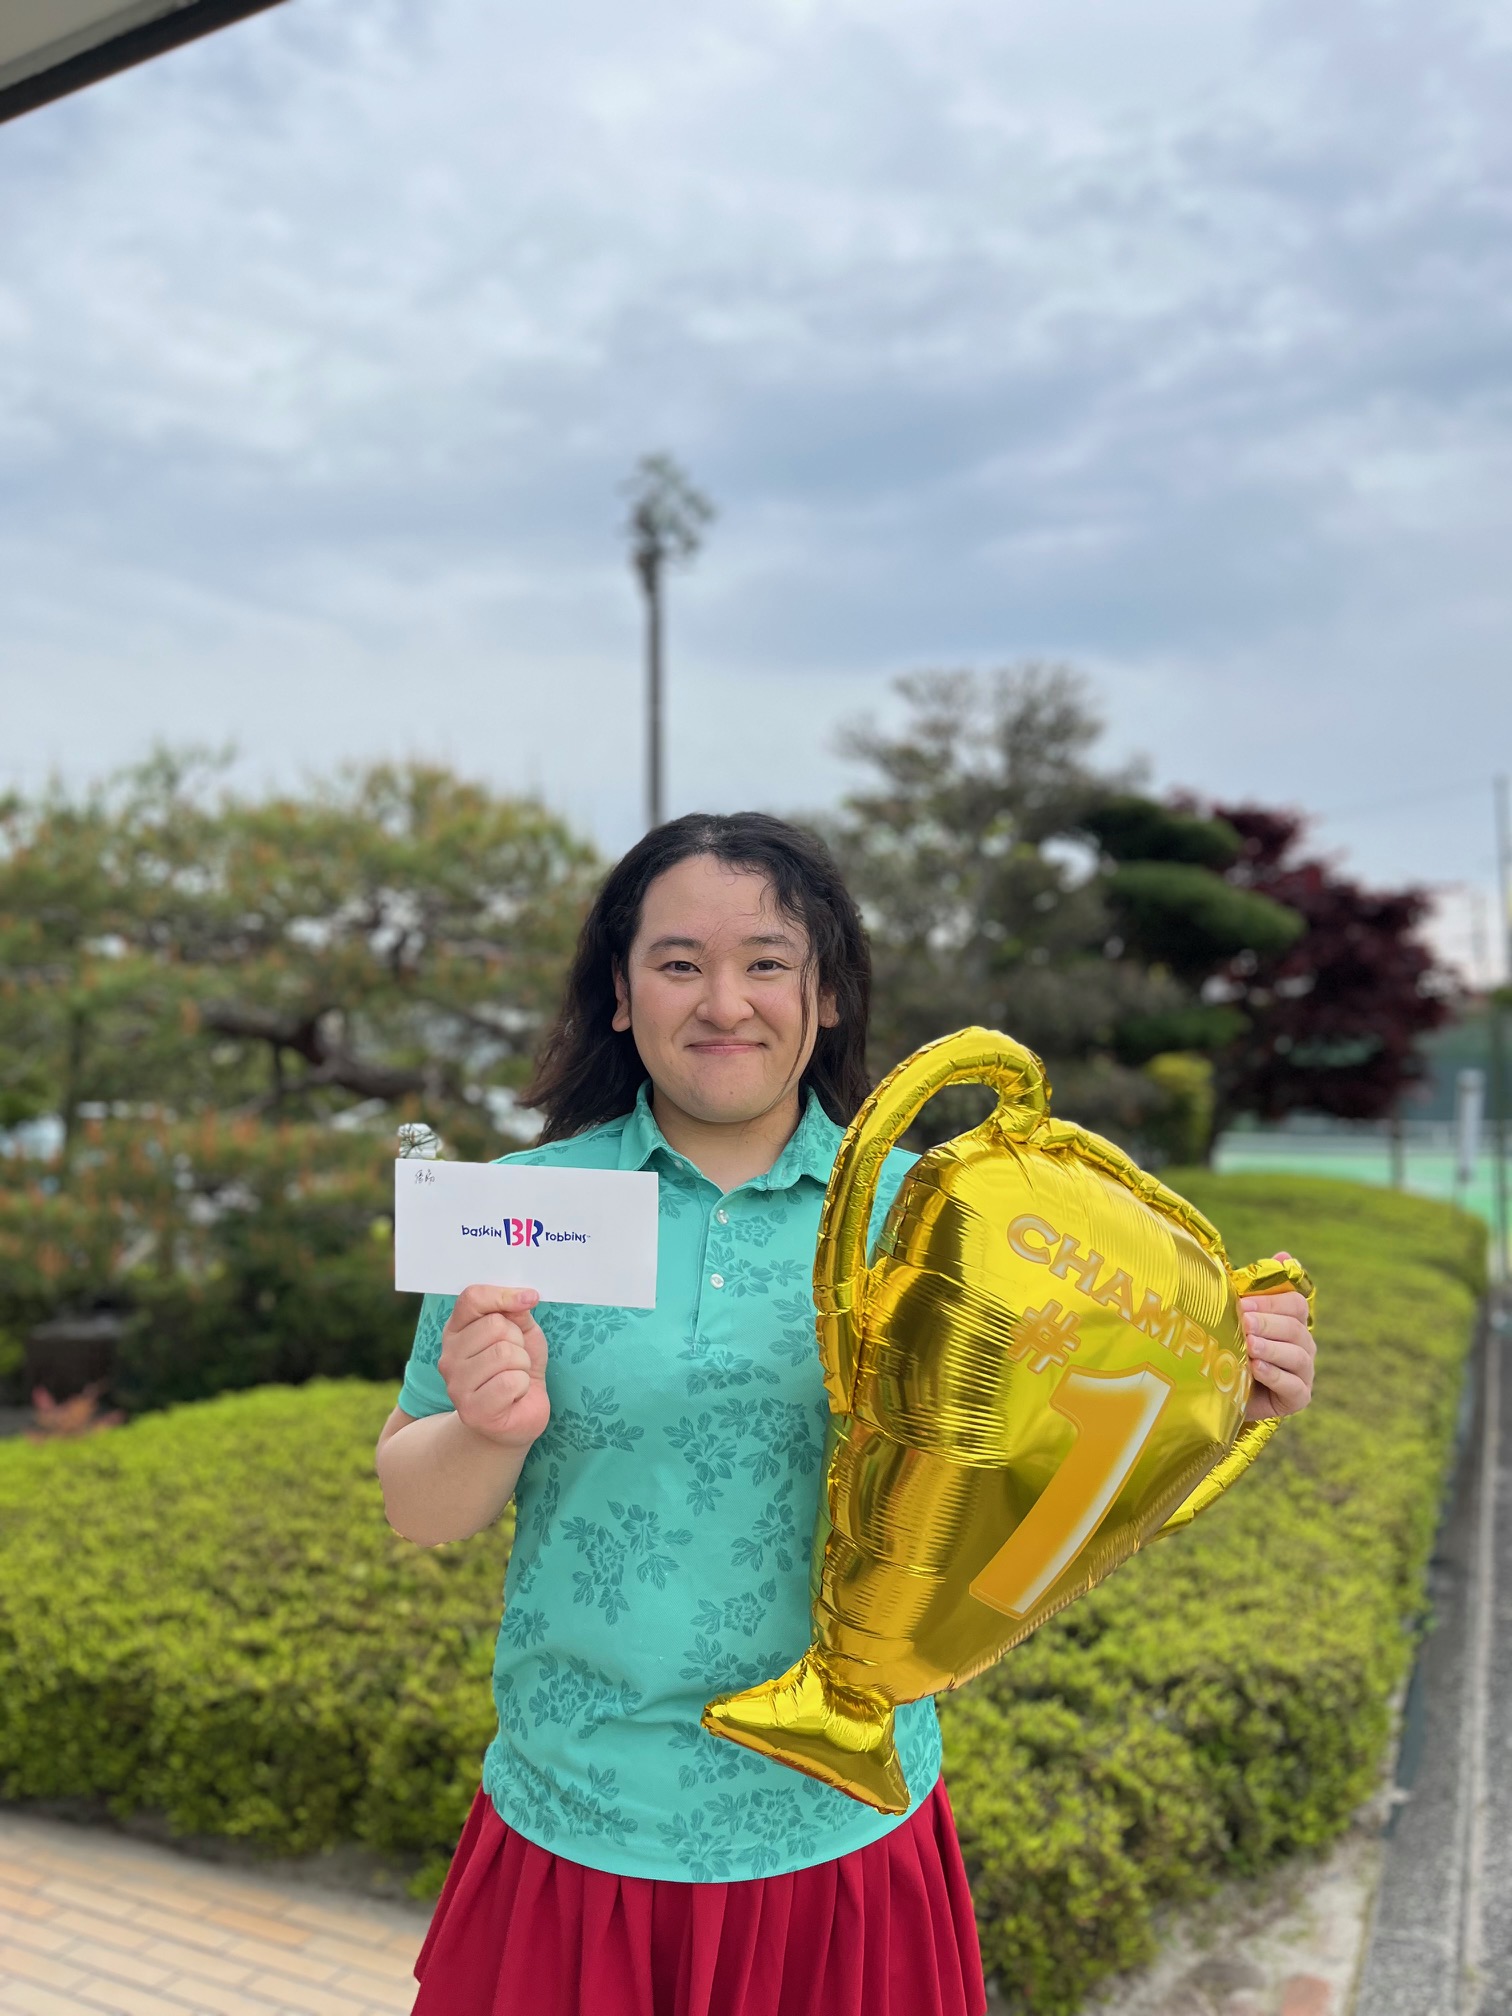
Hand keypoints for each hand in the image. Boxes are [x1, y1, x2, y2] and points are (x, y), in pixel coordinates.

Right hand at [438, 1286, 550, 1449]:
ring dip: (522, 1365)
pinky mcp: (472, 1411)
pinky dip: (523, 1386)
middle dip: (519, 1341)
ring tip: (515, 1378)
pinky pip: (510, 1382)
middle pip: (495, 1325)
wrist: (517, 1418)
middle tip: (516, 1360)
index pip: (472, 1298)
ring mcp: (456, 1385)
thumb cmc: (517, 1370)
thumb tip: (524, 1297)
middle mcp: (448, 1357)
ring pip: (505, 1353)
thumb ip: (517, 1312)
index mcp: (456, 1331)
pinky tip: (514, 1396)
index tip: (530, 1299)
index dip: (504, 1295)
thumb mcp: (522, 1333)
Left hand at [1241, 1251, 1315, 1420]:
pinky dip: (1275, 1376)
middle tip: (1243, 1324)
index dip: (1271, 1302)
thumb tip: (1285, 1255)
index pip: (1295, 1304)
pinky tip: (1256, 1368)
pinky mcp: (1299, 1397)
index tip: (1242, 1304)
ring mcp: (1304, 1372)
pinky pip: (1294, 1386)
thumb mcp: (1240, 1315)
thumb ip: (1258, 1286)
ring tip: (1249, 1346)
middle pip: (1295, 1328)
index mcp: (1292, 1321)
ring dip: (1271, 1349)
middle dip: (1268, 1324)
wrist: (1224, 1390)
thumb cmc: (1232, 1347)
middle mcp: (1304, 1345)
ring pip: (1297, 1356)